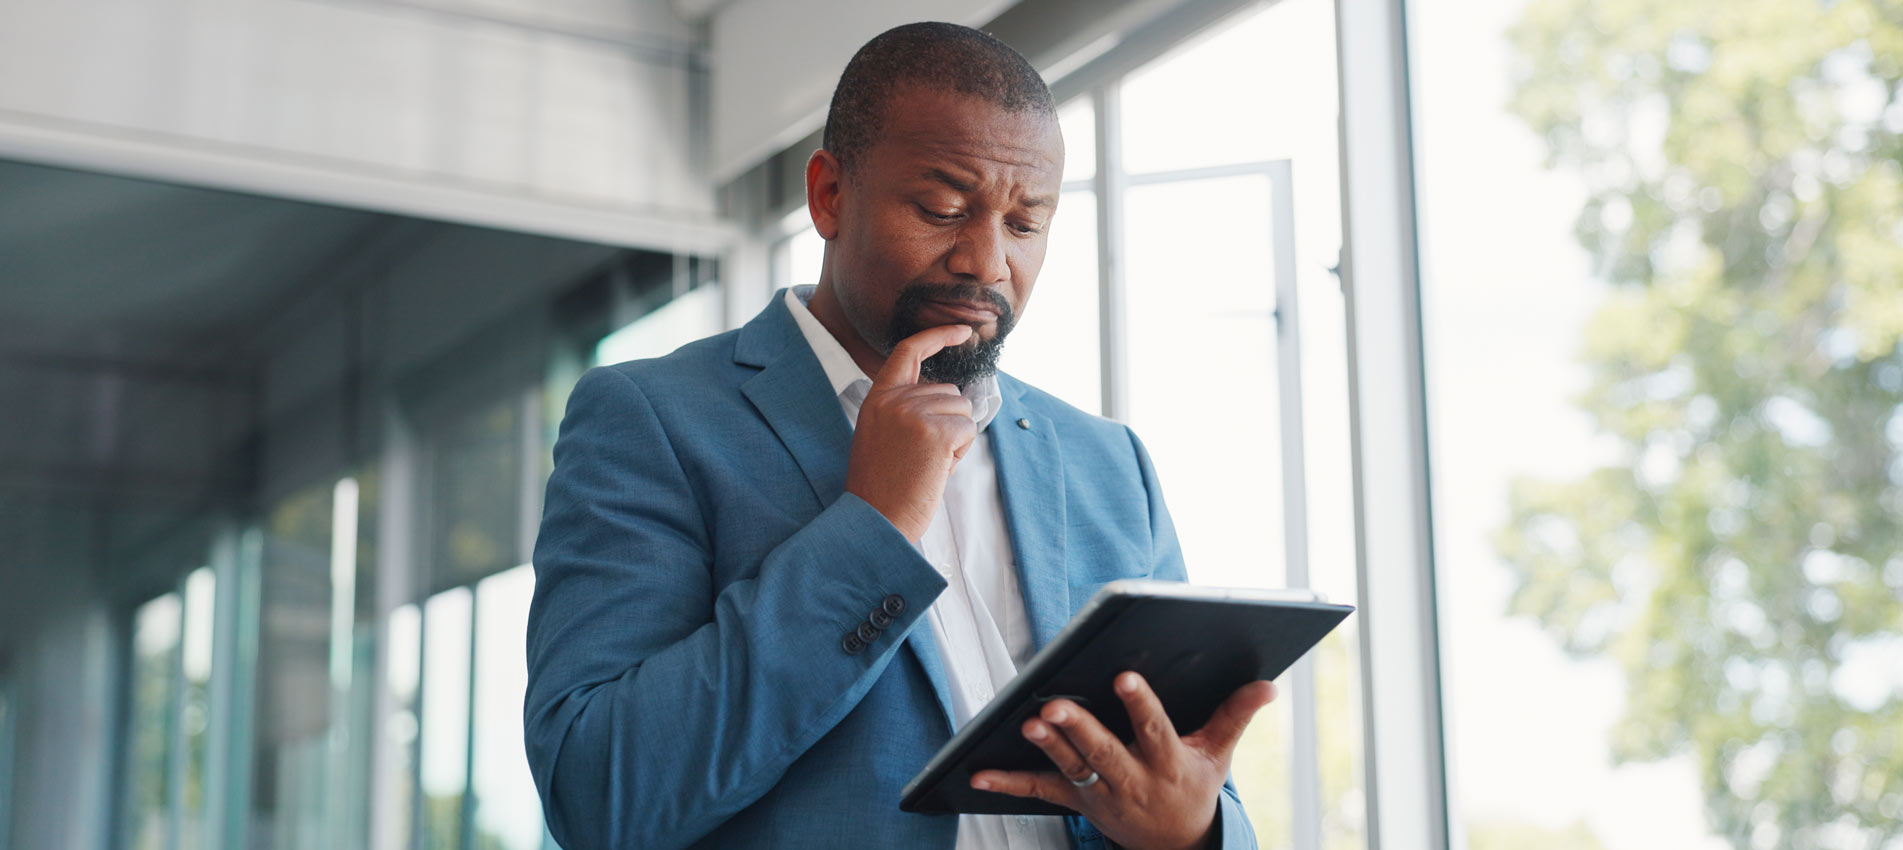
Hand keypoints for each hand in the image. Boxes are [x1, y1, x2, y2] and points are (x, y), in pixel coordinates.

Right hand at [845, 324, 976, 540]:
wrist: (876, 520)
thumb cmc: (884, 487)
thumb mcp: (884, 436)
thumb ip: (909, 409)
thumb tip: (954, 396)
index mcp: (877, 399)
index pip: (908, 351)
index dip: (938, 335)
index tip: (961, 330)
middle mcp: (893, 400)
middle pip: (948, 391)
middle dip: (948, 422)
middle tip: (922, 457)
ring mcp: (913, 414)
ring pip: (962, 410)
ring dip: (955, 439)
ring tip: (927, 465)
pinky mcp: (935, 432)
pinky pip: (968, 431)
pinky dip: (960, 453)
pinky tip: (936, 470)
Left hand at [970, 673, 1275, 849]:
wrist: (1175, 846)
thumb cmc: (1194, 786)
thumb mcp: (1218, 755)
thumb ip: (1236, 715)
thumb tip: (1268, 684)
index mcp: (1168, 764)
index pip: (1155, 731)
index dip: (1141, 706)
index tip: (1125, 677)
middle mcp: (1133, 781)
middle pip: (1103, 753)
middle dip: (1079, 729)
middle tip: (1055, 705)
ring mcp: (1102, 794)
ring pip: (1072, 769)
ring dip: (1048, 748)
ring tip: (1027, 723)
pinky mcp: (1077, 801)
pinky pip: (1040, 792)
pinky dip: (1008, 784)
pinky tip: (978, 774)